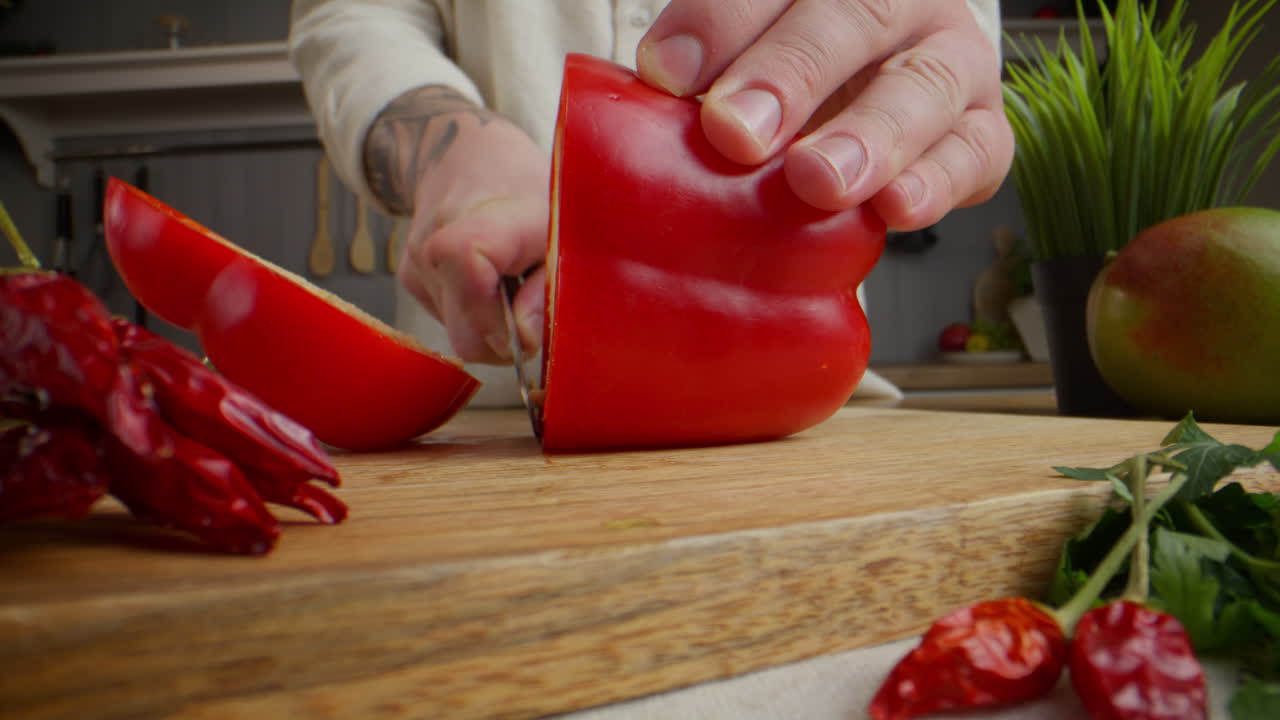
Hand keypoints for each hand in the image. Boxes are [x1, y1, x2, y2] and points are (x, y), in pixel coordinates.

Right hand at [397, 191, 546, 363]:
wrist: (471, 156)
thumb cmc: (527, 191)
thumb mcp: (559, 231)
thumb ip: (548, 287)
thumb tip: (525, 341)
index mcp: (480, 223)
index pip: (471, 275)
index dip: (503, 320)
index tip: (530, 327)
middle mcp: (435, 245)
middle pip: (465, 334)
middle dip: (505, 341)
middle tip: (532, 316)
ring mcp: (416, 264)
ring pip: (459, 334)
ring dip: (492, 325)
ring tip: (512, 283)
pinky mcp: (410, 279)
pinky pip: (448, 320)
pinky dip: (474, 314)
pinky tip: (489, 282)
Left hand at [636, 0, 1012, 229]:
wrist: (863, 98)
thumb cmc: (783, 80)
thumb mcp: (739, 57)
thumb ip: (704, 64)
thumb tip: (657, 85)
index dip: (721, 22)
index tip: (667, 74)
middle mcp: (898, 3)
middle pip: (853, 18)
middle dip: (791, 75)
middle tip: (737, 131)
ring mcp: (949, 63)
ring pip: (923, 87)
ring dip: (869, 136)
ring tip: (818, 179)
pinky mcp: (981, 132)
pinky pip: (974, 154)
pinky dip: (937, 182)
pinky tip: (895, 208)